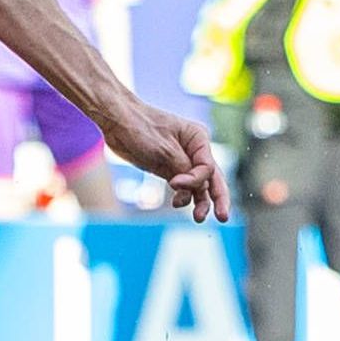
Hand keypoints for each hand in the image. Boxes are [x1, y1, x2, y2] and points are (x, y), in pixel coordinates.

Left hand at [101, 99, 229, 220]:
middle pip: (212, 178)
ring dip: (200, 202)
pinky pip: (183, 187)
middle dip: (218, 198)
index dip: (195, 180)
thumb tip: (198, 187)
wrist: (116, 122)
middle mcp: (195, 150)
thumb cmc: (140, 129)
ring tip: (199, 219)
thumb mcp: (163, 149)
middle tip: (222, 217)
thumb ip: (182, 168)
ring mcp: (182, 161)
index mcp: (198, 138)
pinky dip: (183, 196)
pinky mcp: (169, 169)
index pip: (207, 167)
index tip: (174, 183)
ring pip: (199, 185)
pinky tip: (178, 203)